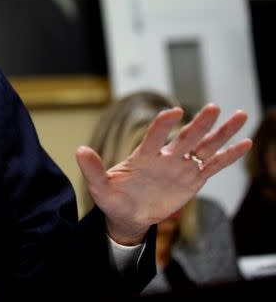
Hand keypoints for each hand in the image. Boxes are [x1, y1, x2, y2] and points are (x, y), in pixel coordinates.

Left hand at [76, 104, 251, 244]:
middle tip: (213, 107)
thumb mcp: (100, 187)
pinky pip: (213, 166)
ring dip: (221, 133)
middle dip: (199, 124)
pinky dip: (228, 156)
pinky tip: (245, 143)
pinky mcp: (192, 180)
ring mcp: (180, 167)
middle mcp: (165, 157)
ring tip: (240, 115)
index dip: (163, 124)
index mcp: (143, 156)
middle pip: (186, 137)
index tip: (174, 112)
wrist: (127, 215)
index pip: (155, 136)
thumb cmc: (113, 198)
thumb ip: (92, 169)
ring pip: (204, 147)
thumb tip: (78, 150)